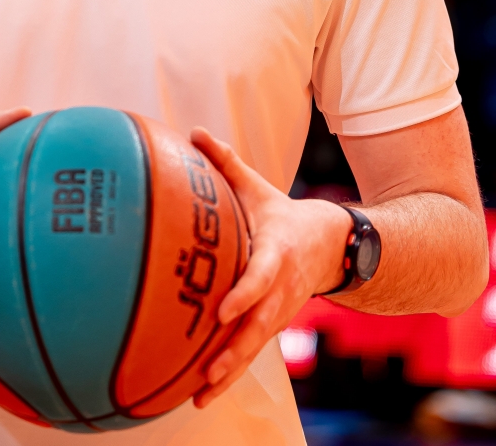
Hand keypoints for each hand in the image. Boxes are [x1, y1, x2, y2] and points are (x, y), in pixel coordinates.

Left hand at [190, 128, 352, 407]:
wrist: (333, 245)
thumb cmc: (282, 213)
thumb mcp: (259, 188)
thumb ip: (226, 163)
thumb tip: (193, 132)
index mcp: (277, 252)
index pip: (262, 276)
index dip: (245, 294)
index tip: (222, 311)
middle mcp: (281, 288)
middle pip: (259, 325)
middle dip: (235, 350)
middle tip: (209, 370)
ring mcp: (280, 311)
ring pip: (255, 346)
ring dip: (230, 372)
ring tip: (201, 393)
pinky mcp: (273, 325)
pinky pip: (251, 352)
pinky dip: (230, 374)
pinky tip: (200, 394)